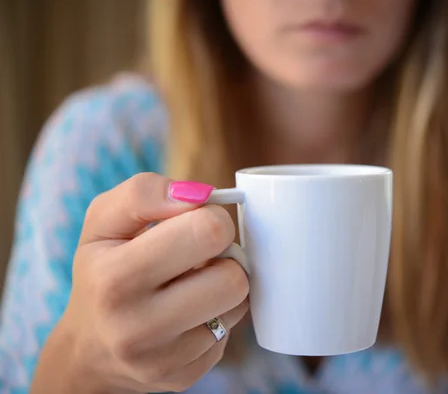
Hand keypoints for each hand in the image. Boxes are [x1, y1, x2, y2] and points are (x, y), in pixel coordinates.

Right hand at [32, 173, 249, 392]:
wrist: (87, 348)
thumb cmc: (101, 271)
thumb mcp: (103, 221)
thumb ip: (144, 192)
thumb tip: (200, 194)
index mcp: (115, 278)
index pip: (209, 231)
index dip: (212, 218)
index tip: (196, 224)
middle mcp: (136, 327)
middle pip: (234, 276)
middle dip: (224, 256)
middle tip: (200, 256)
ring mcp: (162, 361)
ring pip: (238, 305)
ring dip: (225, 286)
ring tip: (193, 283)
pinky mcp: (182, 378)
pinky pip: (230, 334)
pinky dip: (217, 317)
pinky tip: (189, 314)